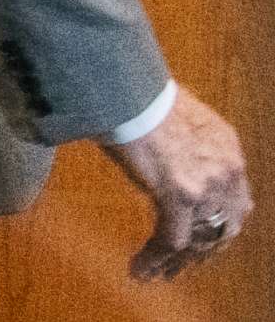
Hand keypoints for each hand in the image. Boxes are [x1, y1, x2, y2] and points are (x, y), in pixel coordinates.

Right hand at [103, 86, 250, 281]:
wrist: (128, 90)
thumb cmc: (142, 95)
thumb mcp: (181, 117)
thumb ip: (188, 142)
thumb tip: (169, 153)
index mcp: (229, 148)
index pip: (235, 201)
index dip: (218, 224)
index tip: (202, 237)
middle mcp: (227, 170)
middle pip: (224, 225)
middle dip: (203, 249)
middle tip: (183, 264)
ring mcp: (206, 185)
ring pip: (199, 238)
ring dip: (178, 260)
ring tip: (159, 273)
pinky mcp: (179, 195)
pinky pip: (170, 238)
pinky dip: (155, 258)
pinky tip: (140, 268)